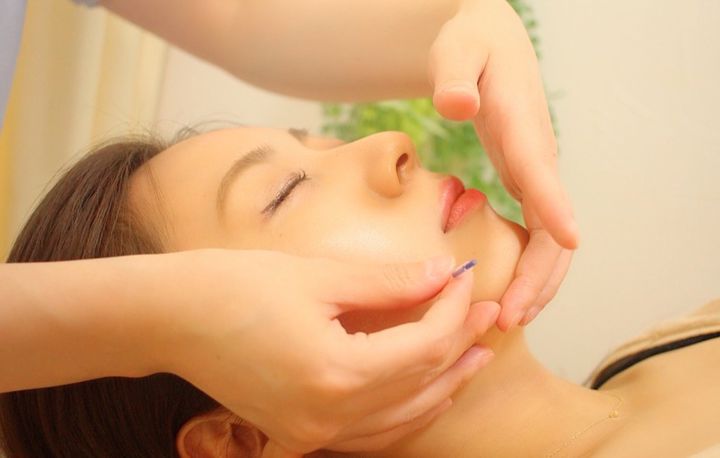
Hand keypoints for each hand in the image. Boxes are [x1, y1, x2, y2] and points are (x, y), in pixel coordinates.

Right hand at [148, 250, 498, 453]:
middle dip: (458, 345)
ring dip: (440, 387)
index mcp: (335, 373)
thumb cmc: (234, 285)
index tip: (464, 277)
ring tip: (472, 357)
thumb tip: (442, 273)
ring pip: (400, 420)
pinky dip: (402, 413)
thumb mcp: (318, 275)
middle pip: (419, 385)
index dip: (453, 309)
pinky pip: (368, 435)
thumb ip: (389, 281)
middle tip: (488, 315)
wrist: (169, 317)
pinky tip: (421, 393)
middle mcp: (327, 416)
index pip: (423, 344)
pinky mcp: (296, 433)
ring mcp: (310, 433)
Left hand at [428, 0, 577, 328]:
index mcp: (522, 127)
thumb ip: (456, 75)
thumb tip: (456, 104)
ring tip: (507, 320)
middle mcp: (538, 158)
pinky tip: (507, 294)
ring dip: (536, 282)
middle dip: (537, 275)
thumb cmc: (470, 46)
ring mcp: (536, 173)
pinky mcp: (526, 181)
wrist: (489, 43)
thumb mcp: (456, 50)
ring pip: (551, 239)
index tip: (569, 243)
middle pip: (554, 226)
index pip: (540, 170)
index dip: (555, 207)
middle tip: (507, 317)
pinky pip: (537, 234)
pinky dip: (528, 268)